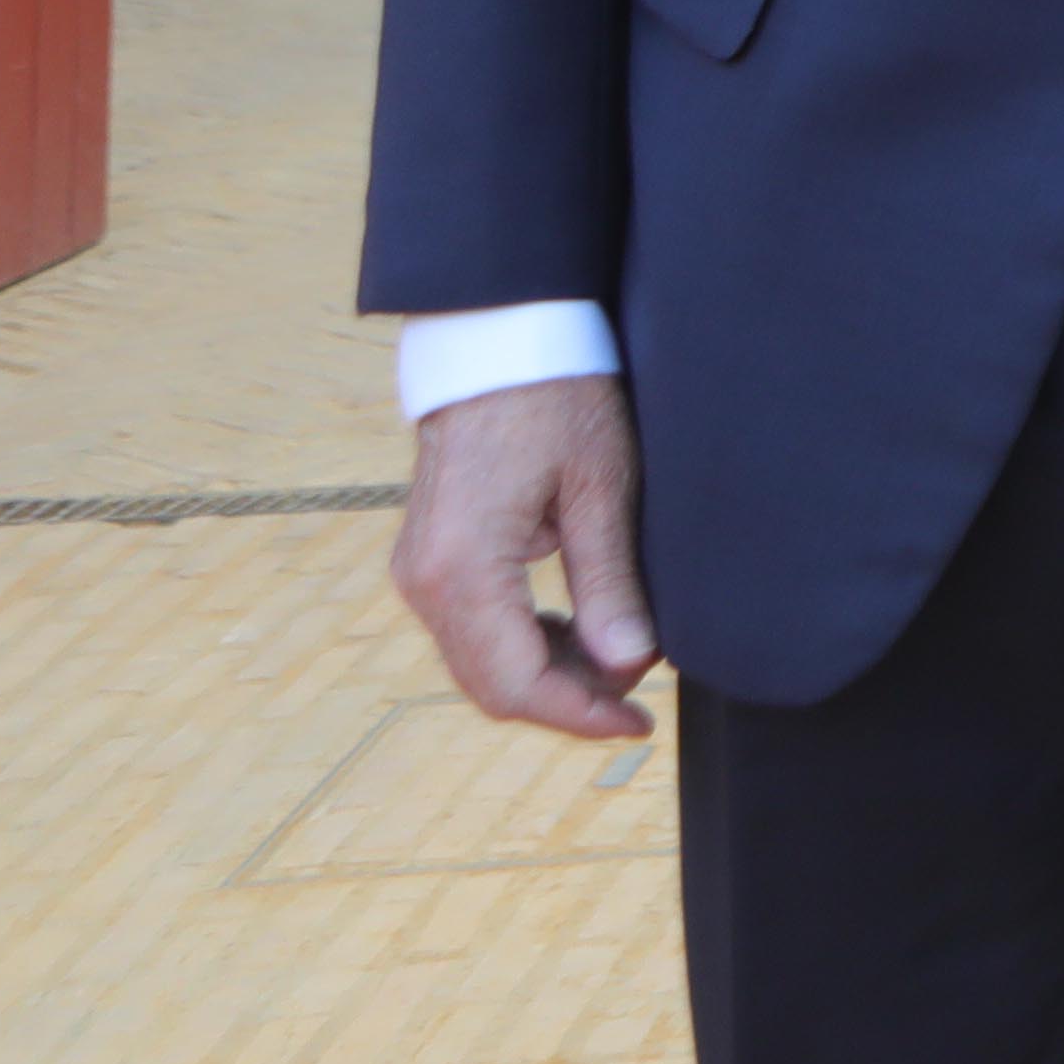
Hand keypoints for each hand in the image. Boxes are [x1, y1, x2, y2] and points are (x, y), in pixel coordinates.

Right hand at [390, 374, 660, 741]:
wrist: (499, 340)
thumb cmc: (557, 398)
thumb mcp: (601, 487)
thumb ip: (610, 582)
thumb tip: (631, 664)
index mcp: (461, 568)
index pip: (515, 683)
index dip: (580, 714)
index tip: (640, 723)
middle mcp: (424, 581)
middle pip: (492, 685)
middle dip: (567, 701)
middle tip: (642, 700)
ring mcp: (420, 571)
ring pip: (481, 662)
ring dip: (549, 675)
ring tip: (623, 658)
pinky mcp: (431, 559)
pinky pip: (475, 629)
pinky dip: (527, 643)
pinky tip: (583, 629)